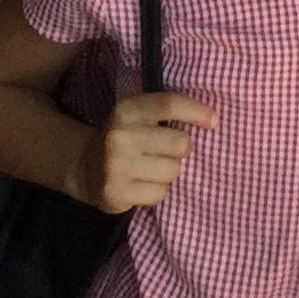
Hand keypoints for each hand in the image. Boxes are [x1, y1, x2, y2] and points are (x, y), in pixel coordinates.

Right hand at [70, 91, 213, 211]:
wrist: (84, 166)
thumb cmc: (125, 137)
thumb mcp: (139, 115)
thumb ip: (168, 111)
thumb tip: (213, 119)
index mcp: (127, 109)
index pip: (171, 104)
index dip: (197, 112)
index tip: (214, 121)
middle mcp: (120, 136)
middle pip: (181, 143)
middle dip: (180, 150)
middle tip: (164, 151)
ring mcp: (116, 166)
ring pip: (173, 171)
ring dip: (168, 172)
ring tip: (149, 168)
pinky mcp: (116, 193)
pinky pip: (160, 193)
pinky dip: (156, 191)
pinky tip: (141, 184)